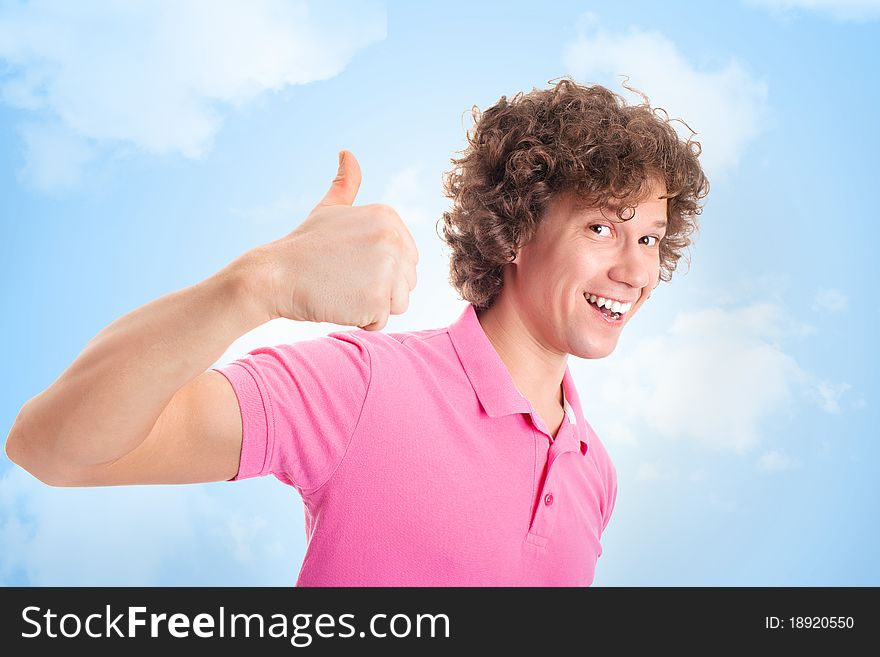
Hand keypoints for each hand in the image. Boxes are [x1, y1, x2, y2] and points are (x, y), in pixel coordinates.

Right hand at [255, 150, 418, 330]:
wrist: (274, 276)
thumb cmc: (301, 247)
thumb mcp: (327, 209)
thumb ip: (345, 185)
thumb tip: (347, 153)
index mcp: (388, 217)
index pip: (406, 259)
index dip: (377, 269)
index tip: (347, 262)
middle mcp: (394, 239)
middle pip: (406, 282)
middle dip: (378, 288)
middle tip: (342, 278)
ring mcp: (388, 268)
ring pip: (399, 303)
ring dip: (372, 306)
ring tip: (342, 289)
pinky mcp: (378, 298)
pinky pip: (381, 321)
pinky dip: (360, 320)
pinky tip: (338, 303)